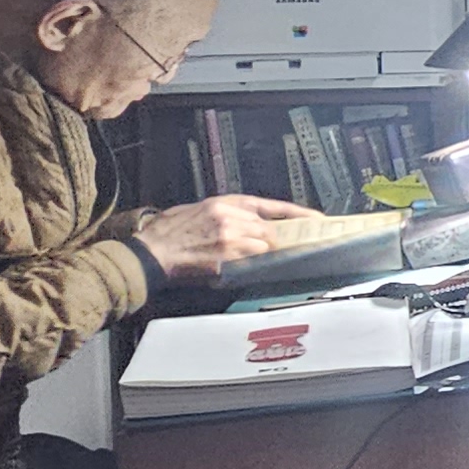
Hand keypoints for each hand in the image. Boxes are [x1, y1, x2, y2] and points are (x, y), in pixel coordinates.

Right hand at [134, 194, 319, 283]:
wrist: (152, 250)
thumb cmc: (171, 231)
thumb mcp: (201, 209)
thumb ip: (229, 214)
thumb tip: (254, 224)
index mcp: (227, 202)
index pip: (273, 206)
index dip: (298, 213)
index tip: (317, 219)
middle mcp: (231, 217)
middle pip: (271, 230)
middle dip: (274, 241)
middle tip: (275, 248)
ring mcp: (229, 237)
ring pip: (263, 247)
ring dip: (260, 255)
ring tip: (247, 258)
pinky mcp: (225, 257)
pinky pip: (249, 262)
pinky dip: (249, 265)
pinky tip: (239, 266)